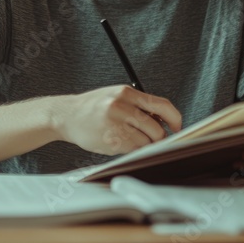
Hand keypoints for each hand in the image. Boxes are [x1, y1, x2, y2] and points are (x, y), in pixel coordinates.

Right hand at [53, 85, 181, 155]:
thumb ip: (139, 105)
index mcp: (126, 92)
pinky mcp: (109, 140)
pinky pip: (132, 149)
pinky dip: (132, 149)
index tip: (177, 127)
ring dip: (144, 144)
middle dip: (159, 137)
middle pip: (156, 128)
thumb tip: (164, 120)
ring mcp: (114, 124)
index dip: (175, 118)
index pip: (161, 105)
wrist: (66, 115)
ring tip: (131, 139)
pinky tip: (120, 142)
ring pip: (145, 141)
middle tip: (154, 139)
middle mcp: (120, 106)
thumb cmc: (93, 107)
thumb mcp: (117, 96)